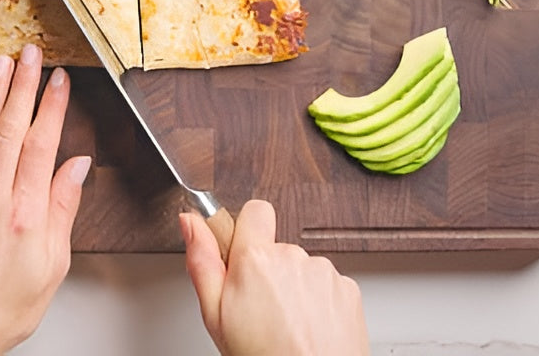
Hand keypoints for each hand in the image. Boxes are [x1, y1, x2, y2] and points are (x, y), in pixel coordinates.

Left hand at [0, 45, 91, 355]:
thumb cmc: (2, 309)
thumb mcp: (52, 267)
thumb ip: (63, 211)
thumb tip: (76, 167)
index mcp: (27, 214)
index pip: (42, 146)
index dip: (52, 107)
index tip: (60, 80)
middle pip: (11, 130)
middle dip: (24, 86)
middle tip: (31, 54)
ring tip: (0, 65)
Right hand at [180, 200, 369, 355]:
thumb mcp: (215, 315)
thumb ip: (202, 260)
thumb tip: (190, 221)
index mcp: (256, 259)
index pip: (255, 211)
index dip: (246, 232)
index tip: (240, 256)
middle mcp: (293, 258)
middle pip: (276, 248)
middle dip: (267, 272)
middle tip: (259, 309)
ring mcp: (324, 272)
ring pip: (301, 268)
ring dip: (293, 289)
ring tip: (285, 325)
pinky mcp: (347, 288)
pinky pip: (326, 285)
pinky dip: (318, 302)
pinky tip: (307, 327)